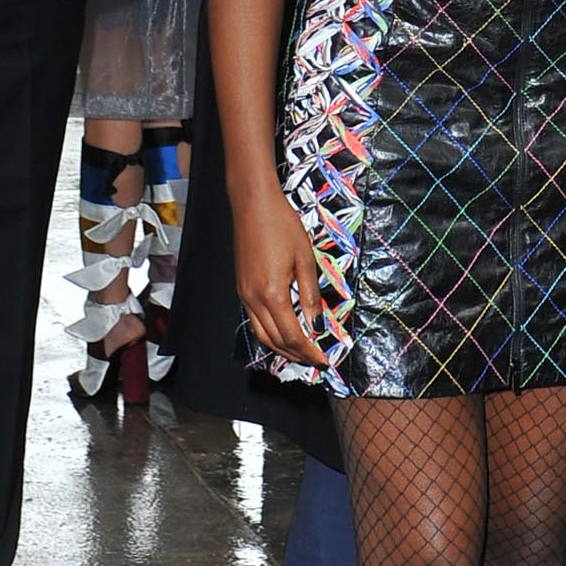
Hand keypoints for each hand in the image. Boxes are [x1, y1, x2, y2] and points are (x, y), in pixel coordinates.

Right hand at [235, 183, 326, 366]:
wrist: (252, 204)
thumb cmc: (282, 225)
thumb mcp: (305, 258)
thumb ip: (310, 294)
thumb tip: (317, 324)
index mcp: (272, 294)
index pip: (293, 335)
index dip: (310, 352)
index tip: (325, 359)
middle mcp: (254, 299)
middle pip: (275, 341)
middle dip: (297, 355)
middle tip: (316, 361)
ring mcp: (244, 295)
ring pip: (262, 335)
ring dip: (282, 348)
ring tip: (302, 353)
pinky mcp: (241, 288)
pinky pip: (255, 321)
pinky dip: (270, 334)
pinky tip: (283, 332)